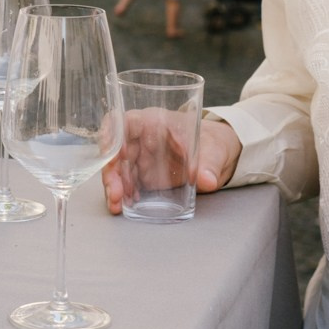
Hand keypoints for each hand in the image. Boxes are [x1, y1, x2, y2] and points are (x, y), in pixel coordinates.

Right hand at [102, 109, 240, 213]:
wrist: (216, 155)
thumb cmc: (211, 141)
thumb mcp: (214, 149)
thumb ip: (210, 163)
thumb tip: (207, 180)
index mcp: (154, 121)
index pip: (124, 121)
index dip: (113, 136)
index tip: (115, 154)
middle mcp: (141, 138)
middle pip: (115, 149)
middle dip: (111, 171)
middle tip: (115, 192)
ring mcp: (140, 158)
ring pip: (118, 169)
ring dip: (113, 186)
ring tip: (116, 205)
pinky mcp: (143, 176)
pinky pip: (126, 183)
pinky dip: (123, 195)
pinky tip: (124, 206)